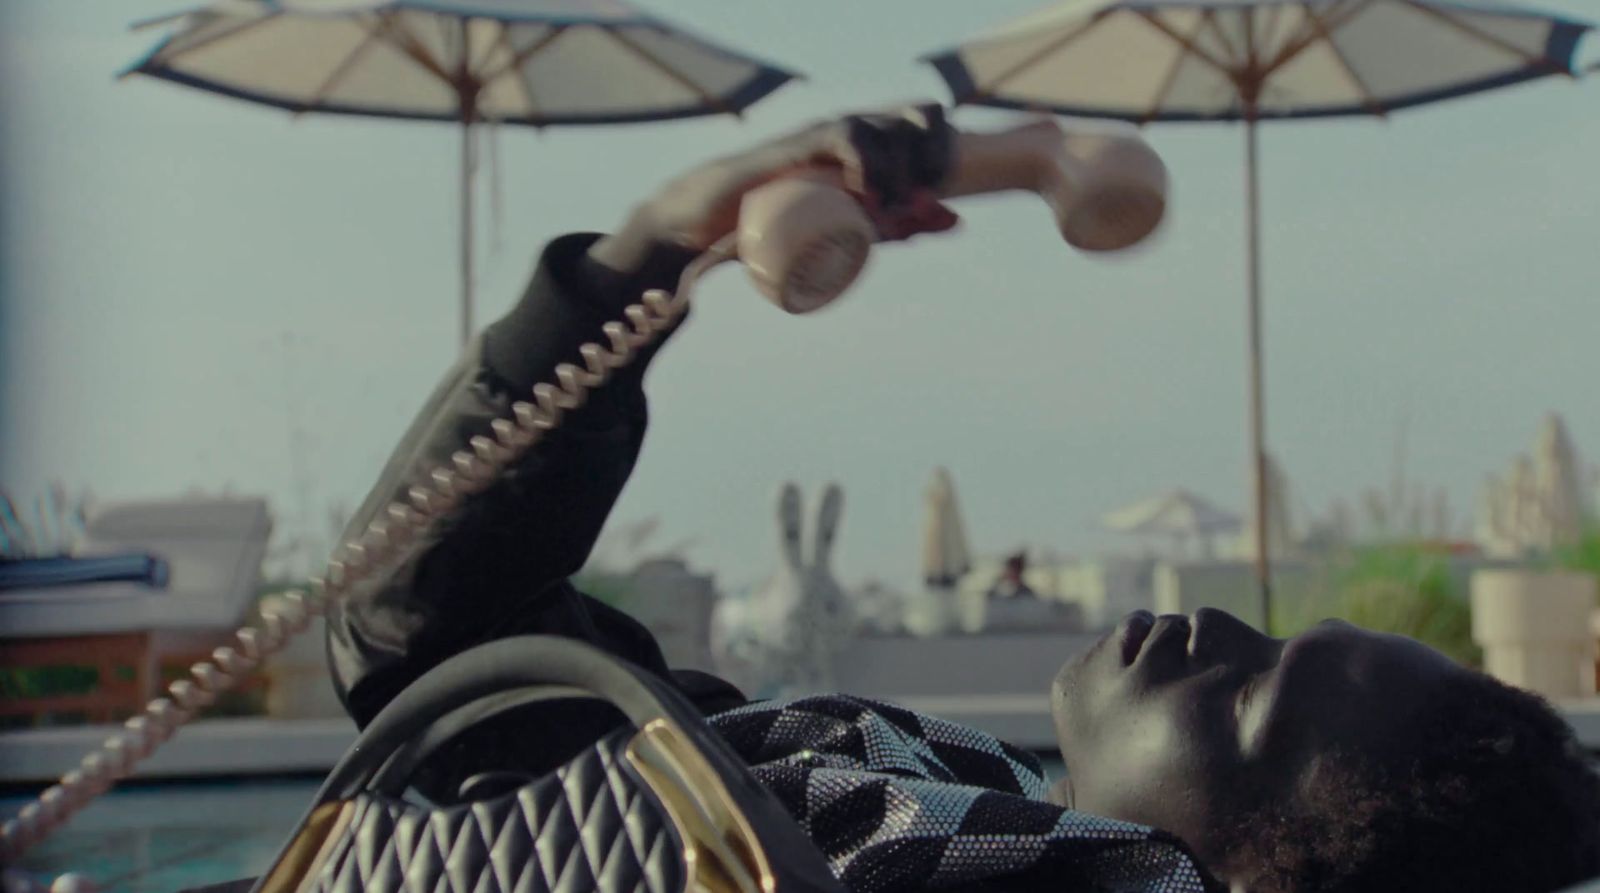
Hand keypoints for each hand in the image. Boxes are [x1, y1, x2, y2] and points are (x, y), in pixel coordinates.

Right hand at [587, 104, 960, 280]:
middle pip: (918, 114)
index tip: (938, 196)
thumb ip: (903, 224)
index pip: (929, 121)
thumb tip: (957, 220)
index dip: (946, 151)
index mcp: (874, 142)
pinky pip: (848, 137)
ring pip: (884, 126)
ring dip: (900, 169)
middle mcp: (855, 128)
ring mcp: (826, 133)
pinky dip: (867, 165)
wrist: (715, 225)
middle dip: (932, 156)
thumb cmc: (786, 227)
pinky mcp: (802, 144)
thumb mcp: (854, 228)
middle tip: (922, 200)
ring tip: (890, 210)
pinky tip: (865, 197)